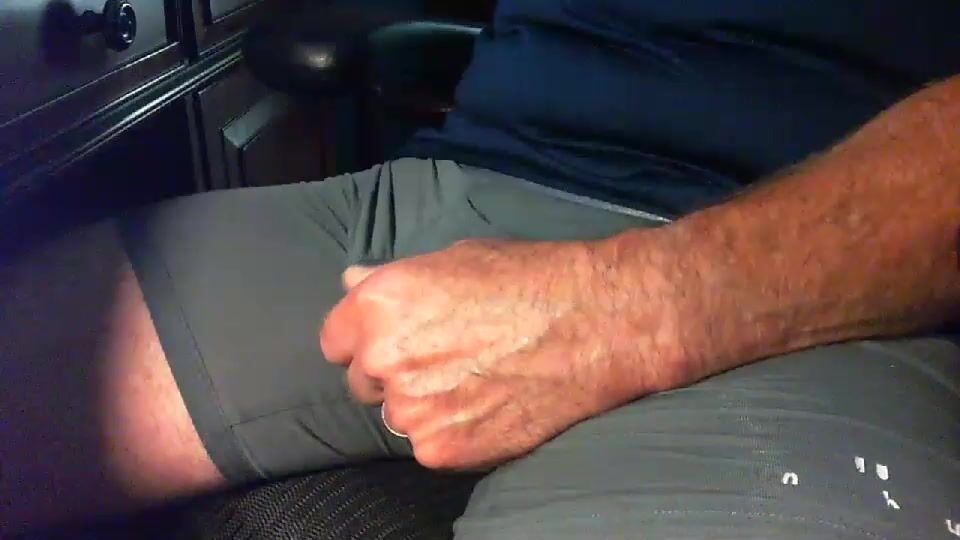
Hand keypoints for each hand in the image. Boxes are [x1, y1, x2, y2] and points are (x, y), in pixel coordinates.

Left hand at [319, 235, 684, 469]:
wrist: (591, 322)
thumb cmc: (526, 278)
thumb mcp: (451, 259)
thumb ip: (392, 279)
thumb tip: (350, 281)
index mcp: (377, 305)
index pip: (334, 341)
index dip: (363, 341)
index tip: (391, 341)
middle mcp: (382, 358)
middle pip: (362, 382)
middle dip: (391, 374)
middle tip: (441, 361)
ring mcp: (410, 409)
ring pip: (396, 417)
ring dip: (421, 406)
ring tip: (472, 383)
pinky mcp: (440, 448)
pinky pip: (428, 444)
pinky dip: (451, 432)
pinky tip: (487, 406)